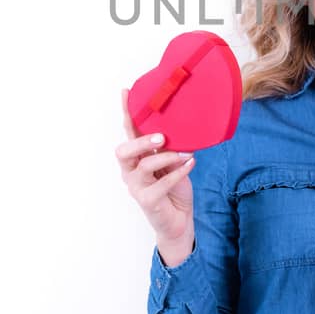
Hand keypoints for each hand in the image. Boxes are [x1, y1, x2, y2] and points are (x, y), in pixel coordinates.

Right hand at [113, 88, 195, 263]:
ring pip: (144, 166)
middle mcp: (131, 171)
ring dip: (167, 156)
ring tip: (185, 153)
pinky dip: (178, 172)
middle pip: (123, 151)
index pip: (129, 132)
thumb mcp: (172, 162)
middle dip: (141, 141)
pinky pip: (161, 183)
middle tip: (161, 137)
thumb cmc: (174, 189)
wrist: (180, 221)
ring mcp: (137, 187)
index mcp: (136, 158)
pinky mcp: (147, 201)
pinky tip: (191, 164)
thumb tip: (178, 125)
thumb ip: (169, 147)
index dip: (127, 113)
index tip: (127, 92)